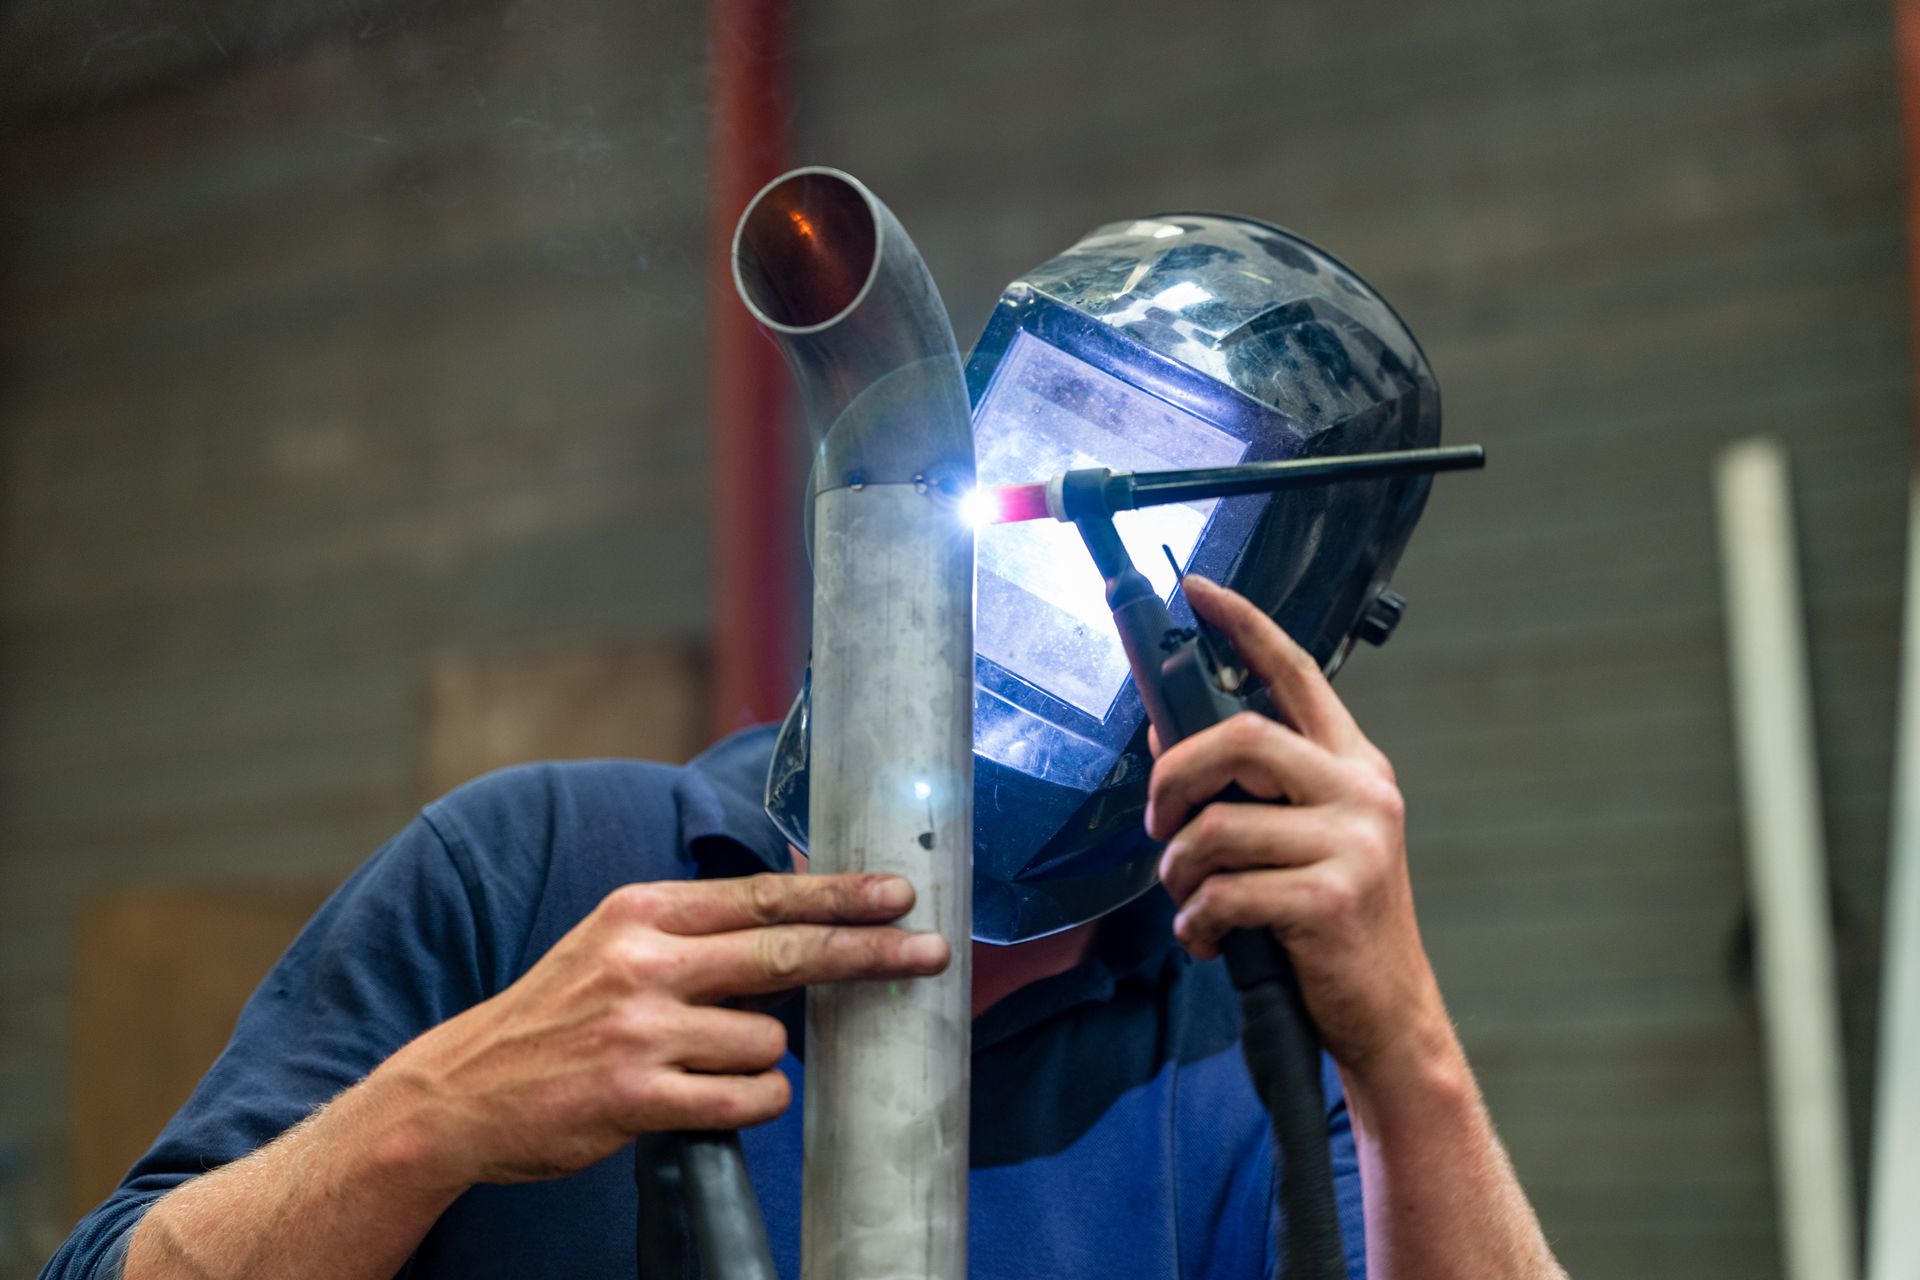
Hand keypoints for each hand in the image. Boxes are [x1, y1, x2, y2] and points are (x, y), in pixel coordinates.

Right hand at [369, 873, 947, 1190]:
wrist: (463, 1090)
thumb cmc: (557, 1014)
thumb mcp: (615, 941)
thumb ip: (697, 929)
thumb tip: (799, 914)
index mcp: (642, 911)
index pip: (761, 896)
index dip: (836, 895)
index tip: (897, 892)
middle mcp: (643, 961)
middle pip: (784, 951)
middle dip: (866, 950)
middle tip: (929, 951)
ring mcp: (640, 1030)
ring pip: (766, 1041)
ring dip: (760, 1056)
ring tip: (702, 1063)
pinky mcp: (637, 1096)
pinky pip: (746, 1098)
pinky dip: (752, 1101)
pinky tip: (716, 1098)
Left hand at [1145, 576, 1452, 1085]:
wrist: (1389, 1017)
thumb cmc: (1330, 929)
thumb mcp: (1304, 844)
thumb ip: (1252, 791)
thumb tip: (1167, 735)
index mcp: (1354, 767)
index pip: (1297, 674)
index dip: (1245, 625)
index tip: (1199, 588)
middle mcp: (1363, 791)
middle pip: (1240, 738)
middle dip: (1173, 779)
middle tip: (1157, 826)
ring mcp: (1355, 843)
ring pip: (1218, 827)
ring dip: (1177, 872)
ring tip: (1189, 902)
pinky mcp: (1333, 899)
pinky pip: (1224, 891)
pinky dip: (1196, 923)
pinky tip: (1209, 941)